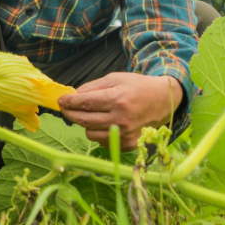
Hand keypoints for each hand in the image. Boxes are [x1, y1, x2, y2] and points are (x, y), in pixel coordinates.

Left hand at [57, 72, 182, 149]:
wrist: (164, 100)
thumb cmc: (137, 86)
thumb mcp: (116, 78)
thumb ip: (93, 87)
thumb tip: (73, 96)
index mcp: (118, 100)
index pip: (85, 103)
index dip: (69, 102)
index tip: (60, 101)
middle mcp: (121, 120)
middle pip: (83, 121)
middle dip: (70, 113)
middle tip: (66, 108)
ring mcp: (125, 135)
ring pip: (90, 134)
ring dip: (85, 124)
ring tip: (92, 114)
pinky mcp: (128, 145)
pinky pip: (102, 141)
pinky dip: (99, 133)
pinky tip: (105, 123)